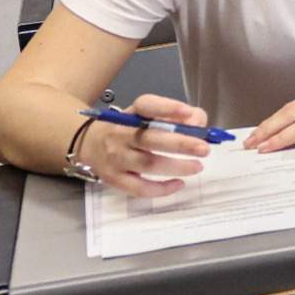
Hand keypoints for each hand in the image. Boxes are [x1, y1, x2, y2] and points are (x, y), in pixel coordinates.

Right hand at [77, 94, 213, 195]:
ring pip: (147, 164)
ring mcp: (116, 157)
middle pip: (150, 138)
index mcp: (133, 113)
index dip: (167, 108)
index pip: (146, 105)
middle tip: (204, 148)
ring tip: (198, 166)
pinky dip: (161, 189)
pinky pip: (138, 188)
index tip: (188, 113)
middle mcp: (121, 133)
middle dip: (180, 143)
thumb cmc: (131, 129)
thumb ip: (179, 117)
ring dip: (176, 166)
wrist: (90, 143)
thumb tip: (198, 126)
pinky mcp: (114, 179)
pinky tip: (179, 184)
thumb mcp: (151, 115)